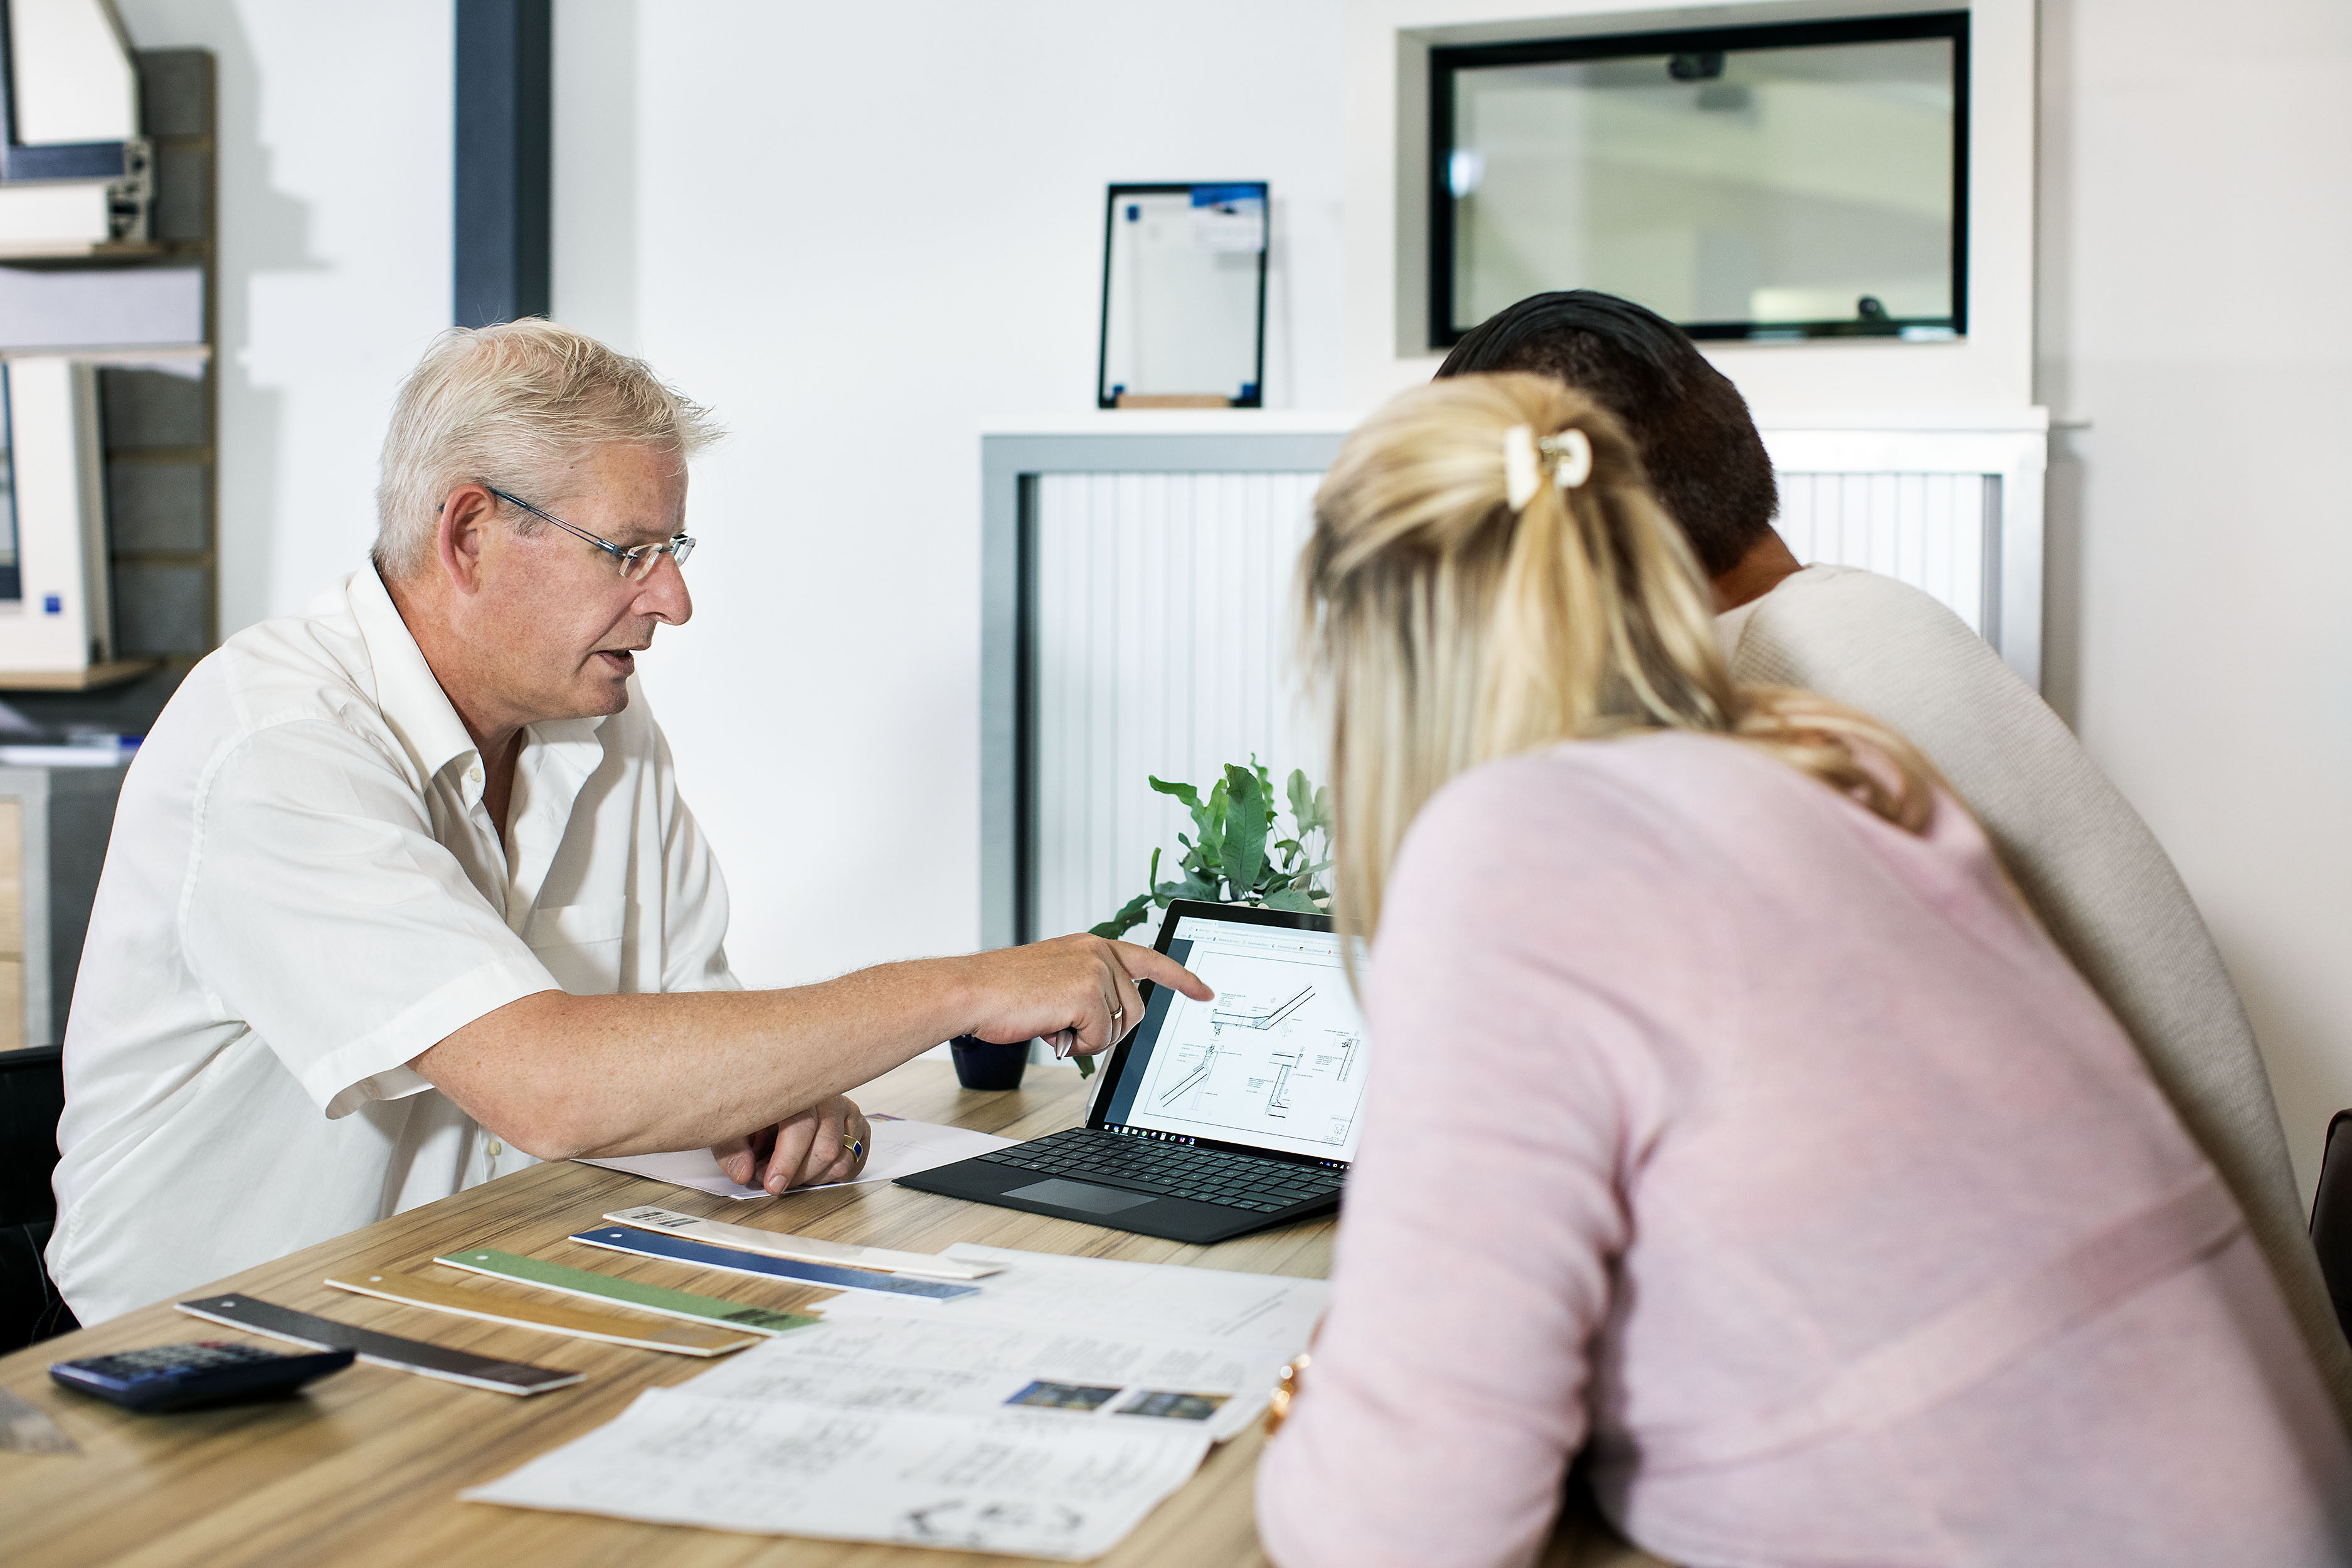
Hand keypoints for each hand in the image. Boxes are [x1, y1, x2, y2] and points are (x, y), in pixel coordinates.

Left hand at [714, 1095, 871, 1194]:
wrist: (776, 1093)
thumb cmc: (757, 1109)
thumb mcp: (734, 1125)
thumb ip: (732, 1150)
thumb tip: (742, 1172)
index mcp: (796, 1090)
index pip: (801, 1128)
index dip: (787, 1162)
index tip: (772, 1184)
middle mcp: (828, 1096)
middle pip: (827, 1147)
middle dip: (799, 1175)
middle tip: (774, 1180)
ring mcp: (847, 1109)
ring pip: (843, 1158)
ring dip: (814, 1177)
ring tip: (791, 1173)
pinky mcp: (858, 1123)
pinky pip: (855, 1161)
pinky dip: (833, 1175)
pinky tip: (811, 1170)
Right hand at [953, 934, 1211, 1060]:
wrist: (972, 991)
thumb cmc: (1003, 993)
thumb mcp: (1055, 981)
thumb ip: (1089, 988)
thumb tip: (1112, 1019)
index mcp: (1092, 947)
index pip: (1150, 959)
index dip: (1181, 979)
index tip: (1205, 991)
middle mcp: (1098, 952)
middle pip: (1136, 1010)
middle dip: (1108, 1030)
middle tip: (1068, 1027)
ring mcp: (1096, 970)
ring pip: (1120, 1027)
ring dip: (1088, 1038)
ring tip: (1054, 1024)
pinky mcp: (1089, 991)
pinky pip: (1101, 1038)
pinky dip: (1076, 1045)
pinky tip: (1050, 1029)